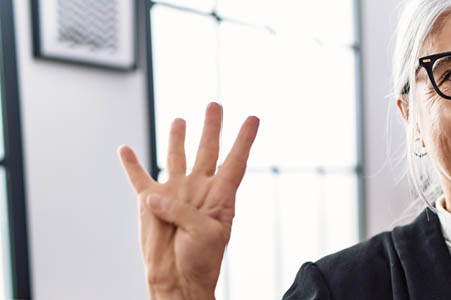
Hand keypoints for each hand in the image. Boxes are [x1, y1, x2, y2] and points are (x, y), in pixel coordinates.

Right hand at [118, 103, 258, 299]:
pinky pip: (139, 178)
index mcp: (220, 196)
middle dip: (211, 127)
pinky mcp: (150, 204)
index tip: (253, 118)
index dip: (244, 139)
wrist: (177, 280)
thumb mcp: (203, 233)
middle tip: (214, 104)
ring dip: (177, 138)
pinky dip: (131, 164)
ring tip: (180, 120)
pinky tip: (125, 149)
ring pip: (176, 158)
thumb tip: (155, 195)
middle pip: (207, 150)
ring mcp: (174, 194)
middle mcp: (198, 189)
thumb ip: (183, 210)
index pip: (235, 160)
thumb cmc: (199, 261)